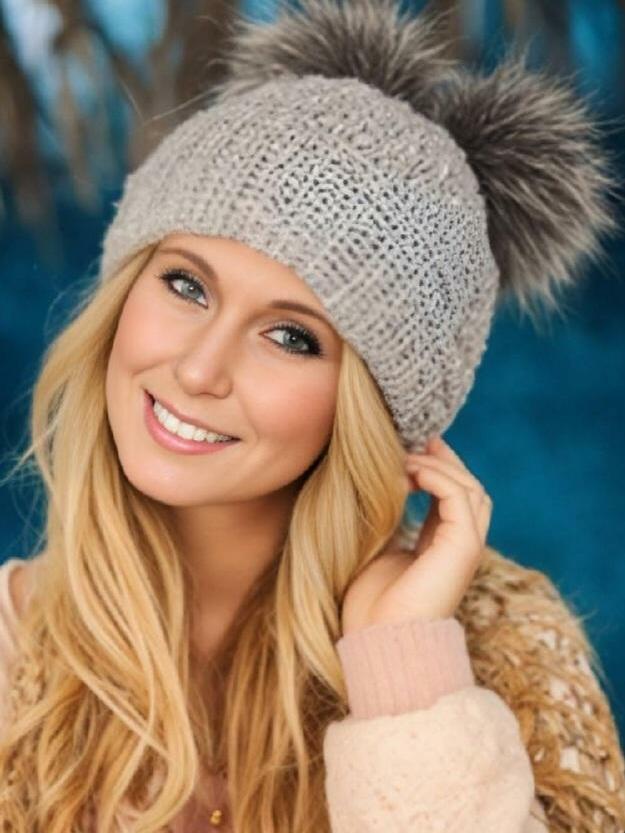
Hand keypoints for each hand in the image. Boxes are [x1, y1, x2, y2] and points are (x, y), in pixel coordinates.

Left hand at [340, 435, 491, 635]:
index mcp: (441, 549)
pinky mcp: (463, 547)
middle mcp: (459, 547)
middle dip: (446, 461)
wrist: (379, 641)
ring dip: (439, 466)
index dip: (437, 470)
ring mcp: (465, 547)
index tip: (412, 449)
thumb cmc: (370, 605)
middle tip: (418, 440)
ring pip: (470, 489)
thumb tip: (375, 489)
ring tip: (407, 456)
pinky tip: (410, 471)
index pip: (452, 499)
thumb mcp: (377, 551)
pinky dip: (438, 478)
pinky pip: (459, 498)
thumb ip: (386, 522)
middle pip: (469, 489)